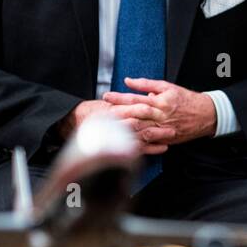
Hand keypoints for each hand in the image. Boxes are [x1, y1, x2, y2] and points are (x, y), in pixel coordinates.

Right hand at [61, 96, 175, 154]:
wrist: (75, 124)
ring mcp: (118, 137)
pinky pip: (139, 150)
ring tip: (171, 133)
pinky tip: (163, 147)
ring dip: (158, 135)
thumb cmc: (93, 113)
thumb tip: (149, 95)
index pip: (133, 108)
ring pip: (141, 136)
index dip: (147, 108)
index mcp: (114, 110)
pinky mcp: (121, 149)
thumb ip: (125, 101)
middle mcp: (116, 124)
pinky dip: (153, 149)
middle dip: (156, 123)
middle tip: (171, 121)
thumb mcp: (107, 104)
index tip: (161, 106)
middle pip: (139, 123)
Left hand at [100, 78, 217, 150]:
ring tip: (111, 128)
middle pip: (137, 114)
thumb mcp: (168, 87)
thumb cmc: (187, 100)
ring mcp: (165, 128)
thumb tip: (128, 81)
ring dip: (127, 129)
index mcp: (161, 100)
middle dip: (119, 114)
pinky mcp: (168, 137)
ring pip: (143, 129)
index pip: (136, 98)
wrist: (207, 114)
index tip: (107, 97)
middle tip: (103, 114)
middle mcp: (162, 115)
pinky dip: (140, 141)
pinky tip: (128, 141)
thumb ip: (147, 84)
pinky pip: (152, 141)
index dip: (120, 98)